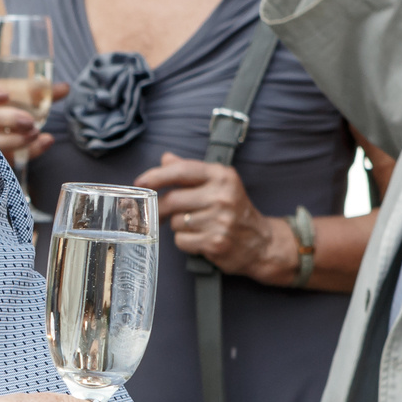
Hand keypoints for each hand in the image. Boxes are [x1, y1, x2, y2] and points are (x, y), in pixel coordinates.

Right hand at [0, 75, 69, 160]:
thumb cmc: (3, 103)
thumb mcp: (16, 92)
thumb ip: (37, 90)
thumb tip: (64, 88)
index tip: (4, 94)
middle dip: (5, 120)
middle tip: (29, 121)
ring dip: (13, 139)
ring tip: (35, 133)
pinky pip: (5, 159)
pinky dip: (29, 151)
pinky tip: (45, 142)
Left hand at [135, 152, 298, 282]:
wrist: (261, 242)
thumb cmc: (234, 210)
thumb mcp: (218, 184)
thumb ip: (190, 171)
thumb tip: (165, 158)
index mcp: (222, 176)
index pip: (181, 171)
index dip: (156, 176)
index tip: (140, 182)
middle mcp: (222, 196)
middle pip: (172, 199)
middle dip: (159, 208)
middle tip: (157, 213)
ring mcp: (220, 220)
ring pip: (175, 222)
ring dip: (177, 226)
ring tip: (195, 226)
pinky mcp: (216, 242)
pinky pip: (182, 240)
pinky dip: (185, 241)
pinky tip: (199, 239)